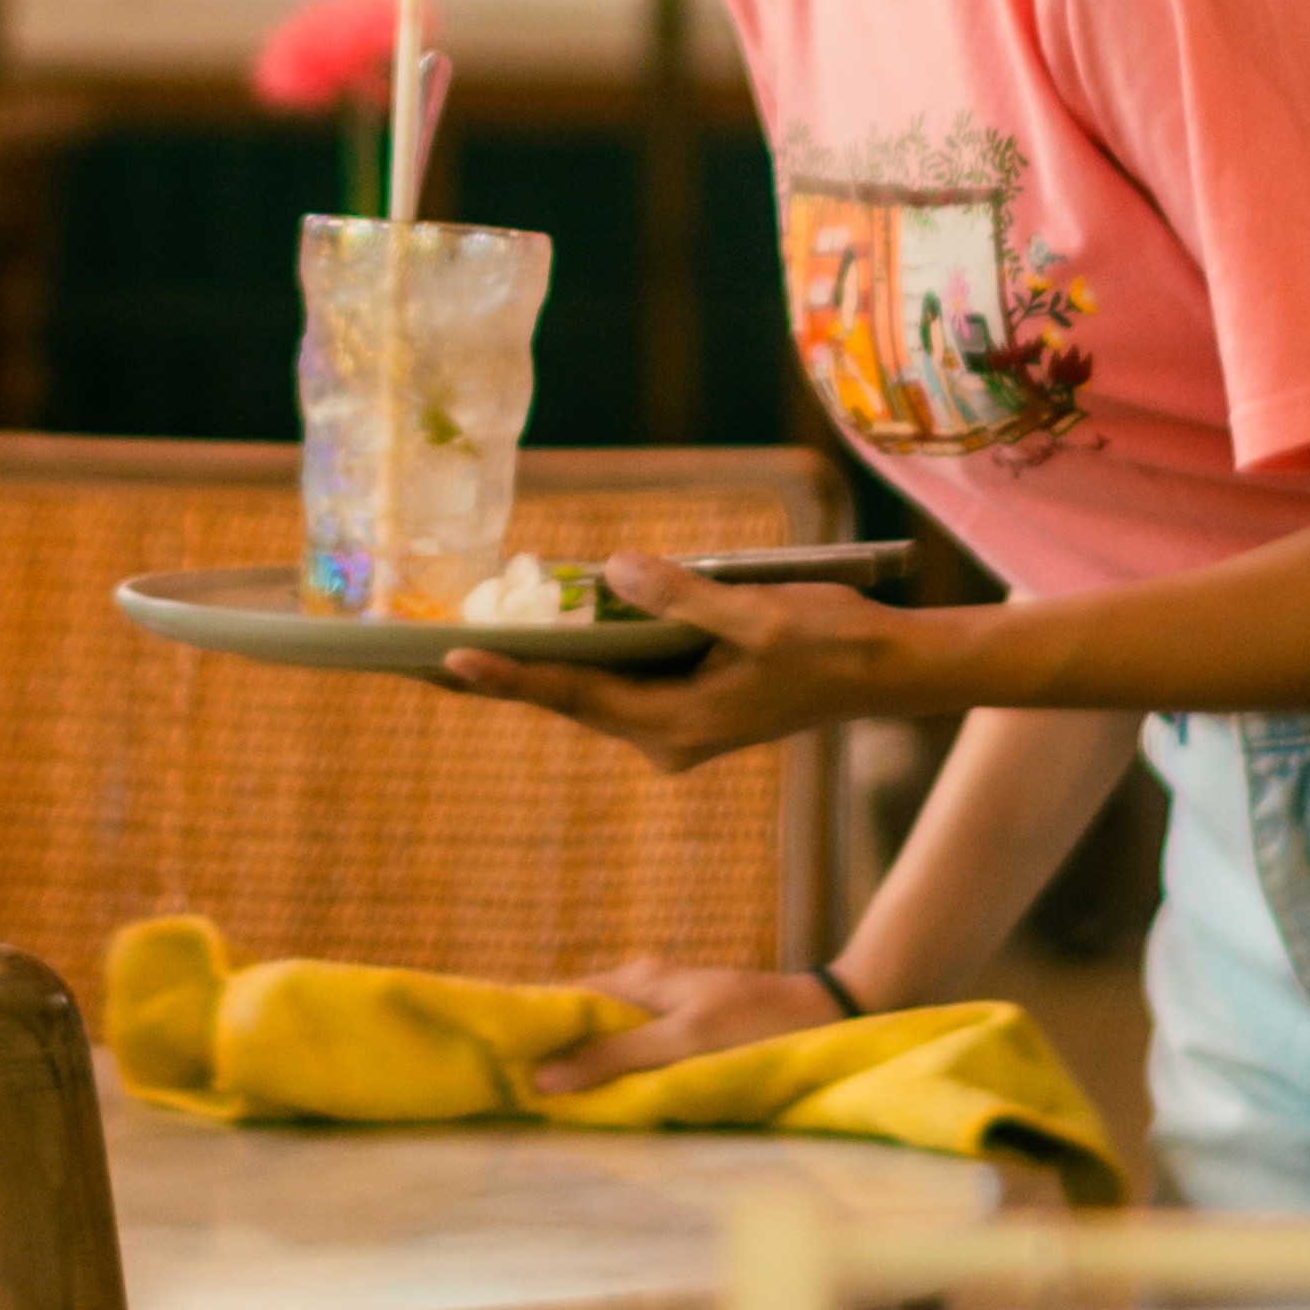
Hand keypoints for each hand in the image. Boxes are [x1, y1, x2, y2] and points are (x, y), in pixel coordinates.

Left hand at [443, 560, 938, 772]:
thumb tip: (613, 571)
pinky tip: (549, 631)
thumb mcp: (756, 613)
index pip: (573, 695)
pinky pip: (620, 683)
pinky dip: (583, 658)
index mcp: (676, 724)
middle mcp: (667, 737)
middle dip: (501, 677)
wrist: (886, 670)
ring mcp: (679, 727)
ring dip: (537, 668)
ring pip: (591, 694)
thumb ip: (682, 596)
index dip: (508, 675)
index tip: (449, 660)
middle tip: (422, 659)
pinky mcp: (692, 708)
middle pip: (568, 700)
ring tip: (464, 648)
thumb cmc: (830, 641)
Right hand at [531, 959, 844, 1096]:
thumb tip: (543, 1078)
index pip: (560, 995)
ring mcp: (660, 1008)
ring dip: (577, 1062)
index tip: (484, 1051)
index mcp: (635, 980)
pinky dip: (608, 1068)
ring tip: (539, 1100)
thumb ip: (616, 1059)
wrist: (823, 1014)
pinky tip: (597, 1096)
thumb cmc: (754, 1023)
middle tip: (502, 1088)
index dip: (524, 1022)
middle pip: (576, 1017)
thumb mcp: (683, 1042)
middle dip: (545, 1048)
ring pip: (602, 1036)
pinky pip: (629, 1048)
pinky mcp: (680, 1031)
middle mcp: (640, 988)